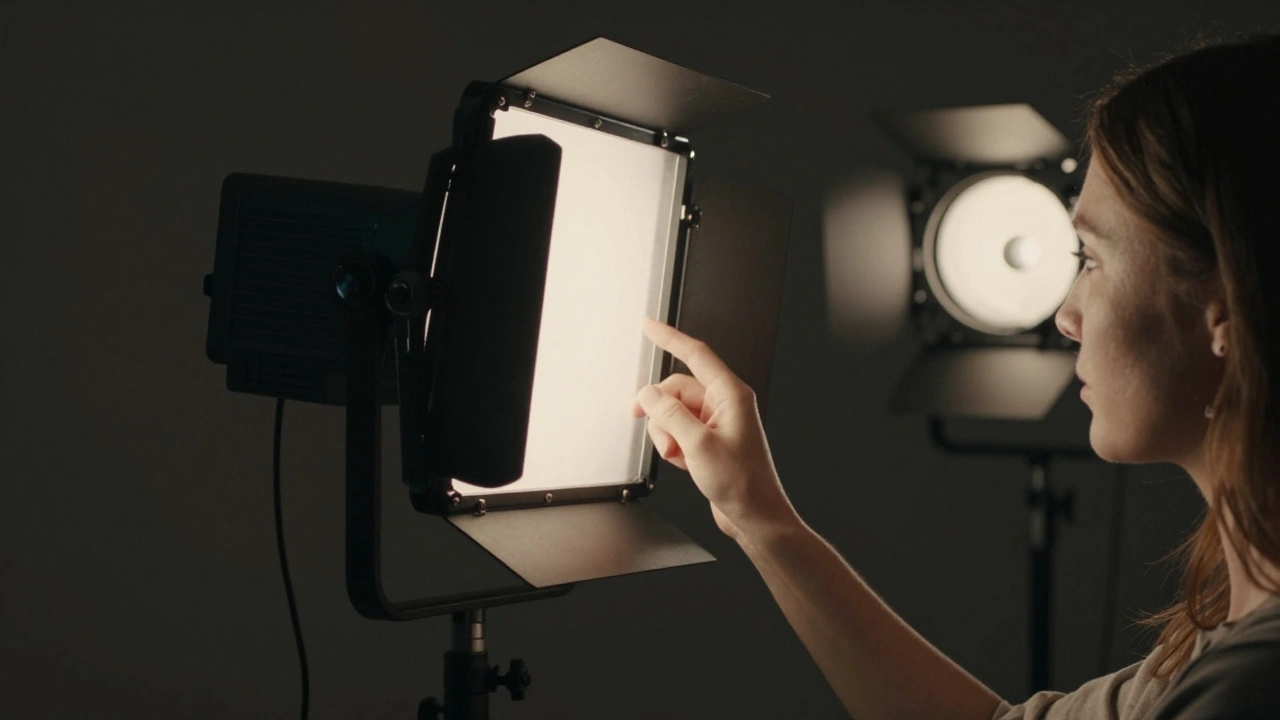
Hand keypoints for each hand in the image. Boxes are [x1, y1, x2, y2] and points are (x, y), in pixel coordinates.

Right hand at [631, 317, 795, 540]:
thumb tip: (649, 394)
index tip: (650, 326)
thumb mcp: (697, 445)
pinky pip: (680, 430)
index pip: (696, 355)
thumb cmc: (742, 483)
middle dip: (661, 411)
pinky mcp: (710, 440)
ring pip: (674, 412)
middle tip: (653, 429)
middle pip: (677, 390)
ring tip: (675, 455)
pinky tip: (682, 462)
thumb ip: (669, 415)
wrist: (754, 515)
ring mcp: (717, 423)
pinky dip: (674, 444)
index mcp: (730, 395)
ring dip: (666, 432)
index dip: (670, 338)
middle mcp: (725, 404)